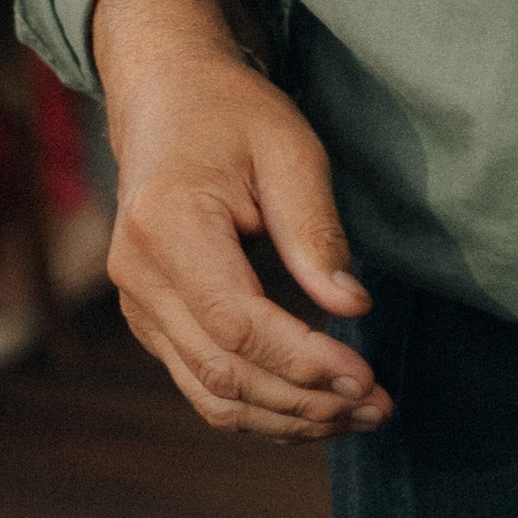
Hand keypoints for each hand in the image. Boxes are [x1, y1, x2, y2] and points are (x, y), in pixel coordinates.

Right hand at [92, 0, 388, 441]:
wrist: (166, 98)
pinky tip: (316, 409)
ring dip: (288, 418)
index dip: (303, 361)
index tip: (367, 376)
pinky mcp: (150, 320)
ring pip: (211, 394)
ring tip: (360, 414)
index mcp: (165, 222)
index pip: (236, 321)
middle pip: (223, 370)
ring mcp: (137, 303)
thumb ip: (315, 231)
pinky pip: (202, 385)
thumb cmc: (232, 114)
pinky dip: (261, 410)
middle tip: (380, 406)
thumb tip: (352, 309)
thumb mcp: (289, 150)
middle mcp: (137, 273)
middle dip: (306, 401)